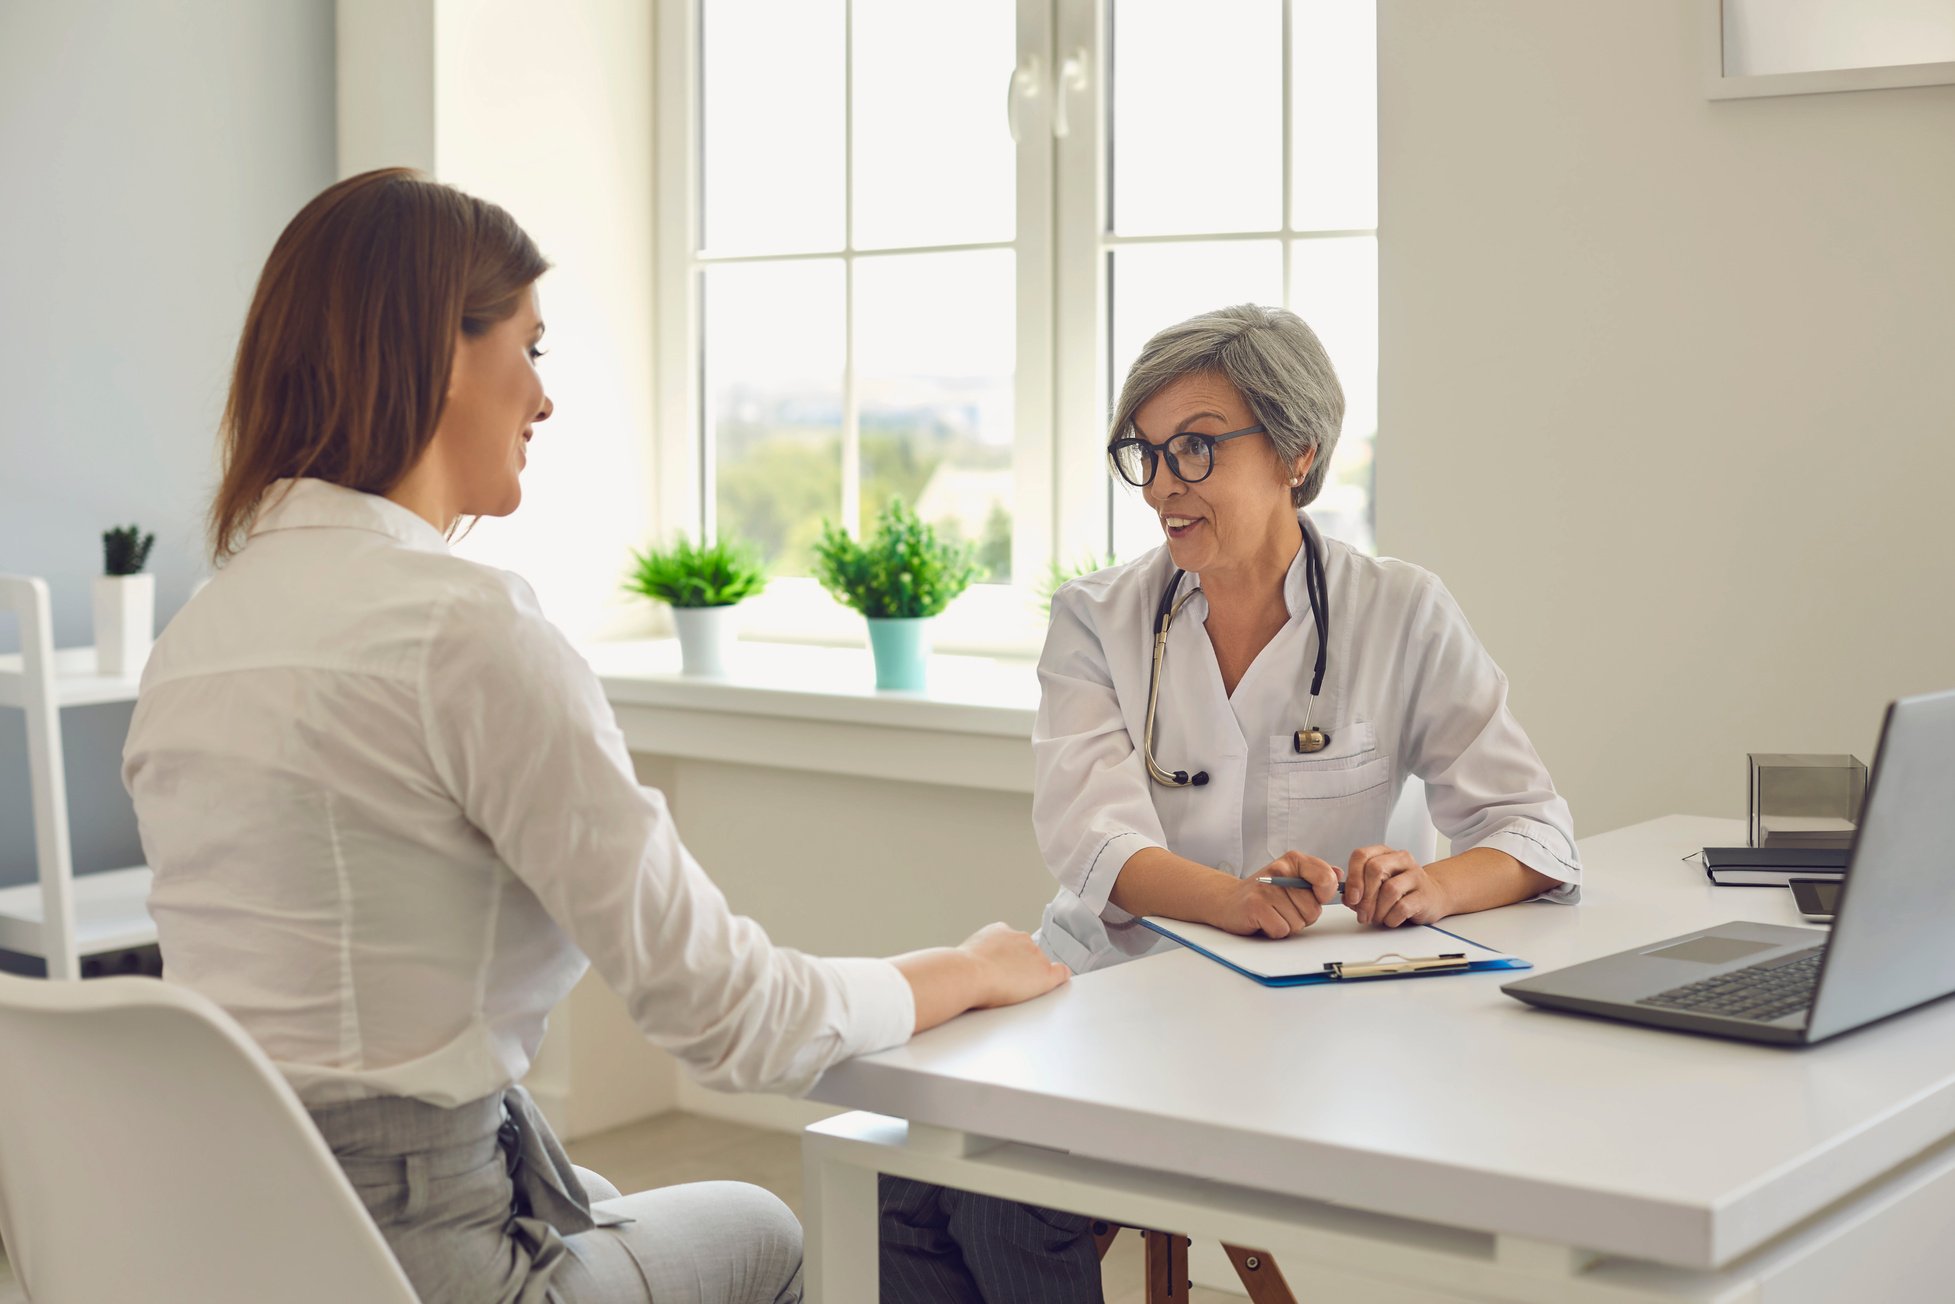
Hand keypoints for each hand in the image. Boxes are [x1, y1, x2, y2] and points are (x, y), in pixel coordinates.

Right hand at [957, 922, 1070, 1008]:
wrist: (969, 973)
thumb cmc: (963, 968)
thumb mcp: (969, 952)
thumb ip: (981, 954)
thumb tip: (979, 964)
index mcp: (1000, 930)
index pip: (1014, 943)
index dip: (1010, 958)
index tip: (1006, 968)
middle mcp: (1021, 938)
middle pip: (1029, 954)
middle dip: (1021, 967)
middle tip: (1005, 983)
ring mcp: (1035, 954)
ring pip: (1040, 965)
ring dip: (1031, 976)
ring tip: (1013, 990)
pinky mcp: (1044, 972)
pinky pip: (1061, 973)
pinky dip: (1060, 978)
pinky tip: (1057, 983)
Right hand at [1207, 852, 1339, 937]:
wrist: (1228, 900)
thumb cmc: (1264, 892)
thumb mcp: (1293, 877)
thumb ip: (1317, 876)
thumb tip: (1339, 874)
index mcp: (1293, 861)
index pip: (1326, 878)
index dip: (1325, 894)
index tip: (1316, 896)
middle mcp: (1279, 871)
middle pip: (1314, 908)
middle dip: (1303, 915)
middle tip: (1284, 907)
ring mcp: (1266, 889)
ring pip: (1299, 922)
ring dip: (1288, 924)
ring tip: (1274, 913)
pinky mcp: (1255, 907)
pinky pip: (1282, 930)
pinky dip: (1275, 931)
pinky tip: (1265, 921)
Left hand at [1344, 845, 1451, 927]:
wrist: (1433, 896)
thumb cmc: (1402, 890)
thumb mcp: (1378, 885)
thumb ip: (1359, 889)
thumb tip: (1348, 898)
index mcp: (1385, 853)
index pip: (1361, 855)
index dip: (1353, 877)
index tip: (1351, 897)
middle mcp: (1401, 859)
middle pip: (1375, 869)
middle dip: (1365, 896)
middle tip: (1362, 914)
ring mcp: (1416, 875)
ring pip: (1389, 889)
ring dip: (1378, 910)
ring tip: (1377, 918)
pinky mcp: (1424, 895)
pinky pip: (1402, 907)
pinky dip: (1391, 918)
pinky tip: (1390, 920)